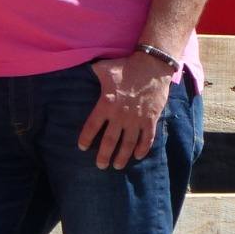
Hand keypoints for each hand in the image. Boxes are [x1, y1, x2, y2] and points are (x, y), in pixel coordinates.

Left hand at [78, 51, 172, 168]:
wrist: (152, 67)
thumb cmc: (127, 67)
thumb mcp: (105, 68)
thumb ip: (93, 72)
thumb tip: (82, 69)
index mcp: (107, 104)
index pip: (93, 125)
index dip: (86, 138)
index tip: (82, 147)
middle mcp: (120, 115)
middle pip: (110, 141)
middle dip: (104, 155)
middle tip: (100, 166)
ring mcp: (137, 119)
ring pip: (128, 144)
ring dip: (122, 157)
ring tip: (117, 166)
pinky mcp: (150, 120)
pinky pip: (147, 139)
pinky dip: (142, 149)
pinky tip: (138, 156)